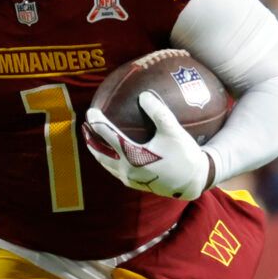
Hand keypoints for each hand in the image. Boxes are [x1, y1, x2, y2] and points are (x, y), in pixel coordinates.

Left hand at [83, 92, 211, 200]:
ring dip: (97, 150)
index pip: (108, 136)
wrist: (193, 183)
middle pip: (100, 153)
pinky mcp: (135, 184)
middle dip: (90, 139)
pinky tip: (112, 152)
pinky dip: (108, 159)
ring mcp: (129, 179)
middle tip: (84, 126)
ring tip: (92, 139)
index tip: (91, 111)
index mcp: (133, 156)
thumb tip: (143, 94)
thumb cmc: (185, 155)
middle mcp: (126, 169)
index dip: (97, 122)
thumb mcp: (174, 131)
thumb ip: (158, 112)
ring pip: (105, 164)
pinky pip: (114, 170)